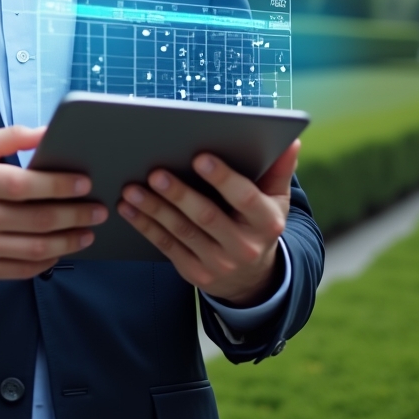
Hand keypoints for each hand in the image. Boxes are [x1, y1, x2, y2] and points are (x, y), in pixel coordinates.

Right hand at [0, 125, 106, 281]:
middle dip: (75, 215)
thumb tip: (49, 131)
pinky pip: (23, 269)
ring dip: (69, 241)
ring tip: (88, 231)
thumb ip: (11, 136)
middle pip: (36, 219)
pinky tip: (62, 249)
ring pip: (35, 248)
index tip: (84, 183)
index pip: (23, 185)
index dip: (57, 185)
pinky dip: (48, 261)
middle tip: (98, 209)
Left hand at [117, 139, 300, 305]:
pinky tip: (128, 207)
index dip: (223, 178)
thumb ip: (278, 170)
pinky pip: (166, 246)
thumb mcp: (275, 200)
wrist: (253, 278)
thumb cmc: (258, 222)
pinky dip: (145, 226)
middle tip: (155, 172)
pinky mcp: (195, 273)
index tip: (200, 156)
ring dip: (154, 209)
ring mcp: (218, 263)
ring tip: (132, 188)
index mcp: (266, 222)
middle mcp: (244, 246)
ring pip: (182, 232)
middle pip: (207, 217)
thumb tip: (291, 139)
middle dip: (180, 194)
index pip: (245, 198)